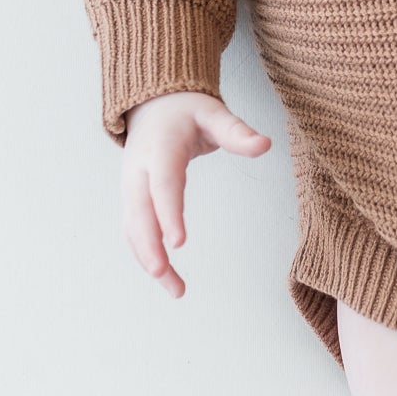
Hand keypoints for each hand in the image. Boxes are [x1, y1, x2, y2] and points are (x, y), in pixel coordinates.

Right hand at [122, 90, 271, 296]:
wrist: (152, 105)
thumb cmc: (186, 112)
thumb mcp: (213, 114)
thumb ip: (237, 131)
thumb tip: (265, 144)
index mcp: (159, 150)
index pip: (163, 185)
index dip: (168, 214)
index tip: (178, 243)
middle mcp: (139, 172)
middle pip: (140, 214)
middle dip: (149, 246)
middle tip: (164, 274)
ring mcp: (131, 188)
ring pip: (134, 229)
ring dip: (148, 260)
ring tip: (176, 290)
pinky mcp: (132, 200)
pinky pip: (135, 232)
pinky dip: (146, 256)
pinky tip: (165, 278)